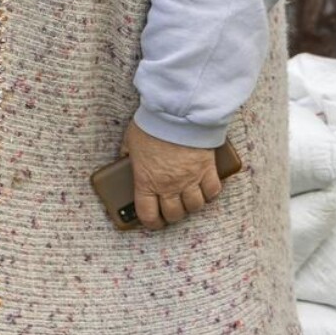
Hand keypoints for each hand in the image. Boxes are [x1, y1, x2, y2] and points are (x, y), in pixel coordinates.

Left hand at [121, 117, 222, 231]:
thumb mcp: (130, 140)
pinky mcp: (207, 169)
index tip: (153, 222)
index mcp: (146, 181)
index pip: (148, 215)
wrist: (178, 112)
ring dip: (190, 206)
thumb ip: (126, 154)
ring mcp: (190, 179)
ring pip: (194, 206)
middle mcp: (169, 185)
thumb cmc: (152, 124)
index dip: (151, 223)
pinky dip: (209, 193)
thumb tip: (123, 159)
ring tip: (187, 200)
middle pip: (174, 214)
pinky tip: (205, 189)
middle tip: (170, 210)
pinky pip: (212, 191)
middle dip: (171, 216)